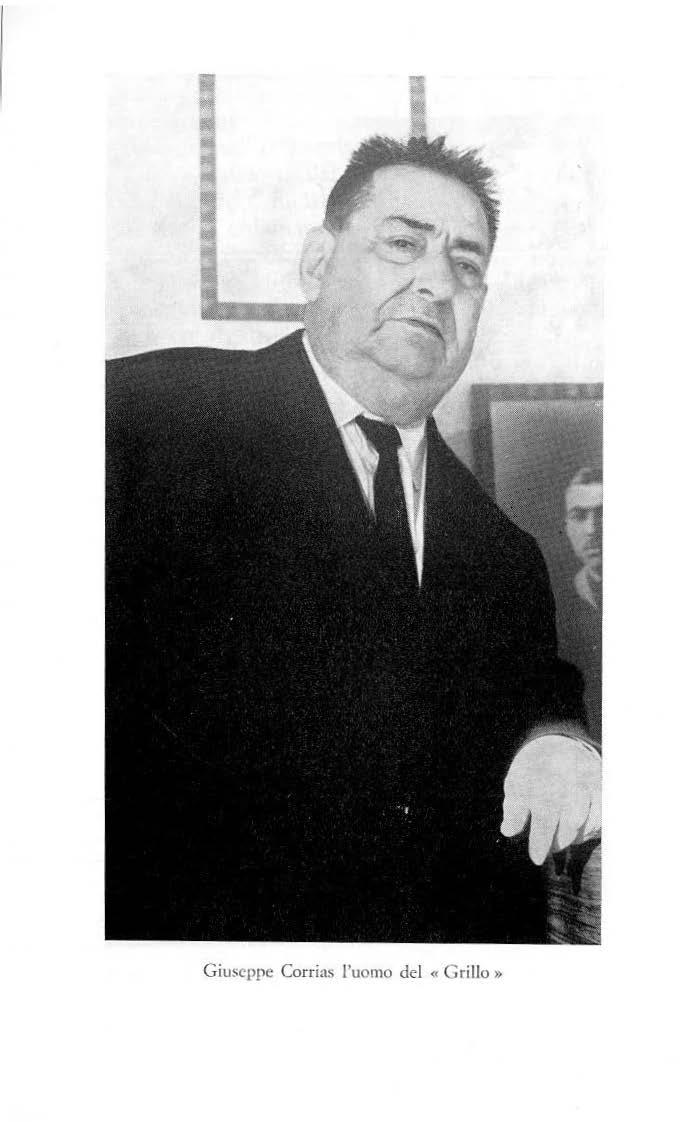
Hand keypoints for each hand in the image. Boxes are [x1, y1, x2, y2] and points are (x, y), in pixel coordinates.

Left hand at [500, 736, 600, 864]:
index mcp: (541, 772)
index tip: (536, 859)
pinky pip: (600, 817)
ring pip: (585, 820)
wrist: (558, 745)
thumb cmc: (532, 774)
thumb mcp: (515, 785)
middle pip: (567, 820)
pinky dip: (589, 830)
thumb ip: (513, 808)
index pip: (544, 812)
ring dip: (572, 837)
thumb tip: (508, 831)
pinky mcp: (601, 786)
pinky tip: (577, 832)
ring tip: (561, 840)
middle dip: (557, 842)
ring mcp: (586, 780)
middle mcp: (566, 774)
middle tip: (550, 850)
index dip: (540, 840)